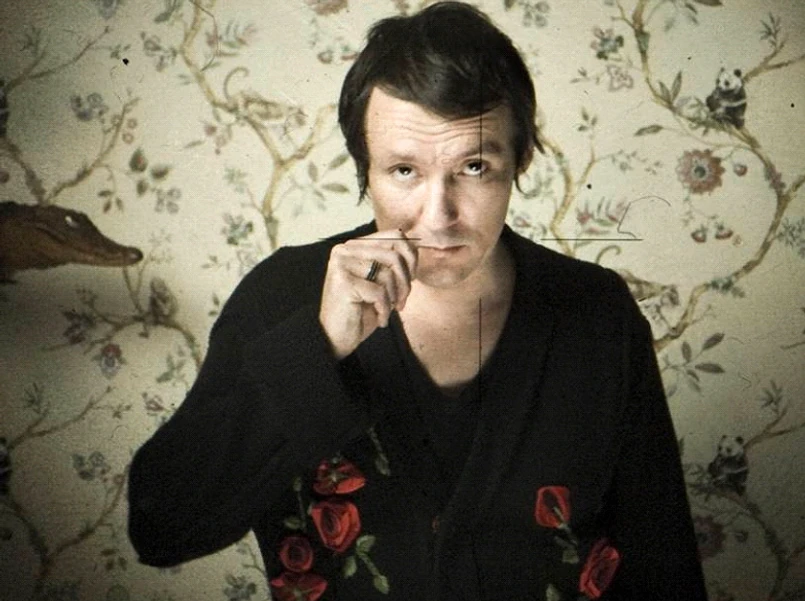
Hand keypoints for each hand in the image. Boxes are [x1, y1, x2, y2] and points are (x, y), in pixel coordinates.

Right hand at [319, 229, 417, 359]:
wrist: (336, 337)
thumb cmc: (360, 310)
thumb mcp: (380, 281)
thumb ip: (392, 262)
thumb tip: (416, 244)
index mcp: (355, 245)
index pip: (395, 236)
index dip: (411, 258)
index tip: (410, 279)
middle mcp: (345, 250)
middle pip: (394, 255)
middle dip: (405, 282)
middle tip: (401, 301)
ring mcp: (342, 265)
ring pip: (388, 274)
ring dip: (395, 298)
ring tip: (387, 310)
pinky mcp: (343, 283)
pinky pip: (379, 293)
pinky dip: (385, 309)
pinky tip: (380, 318)